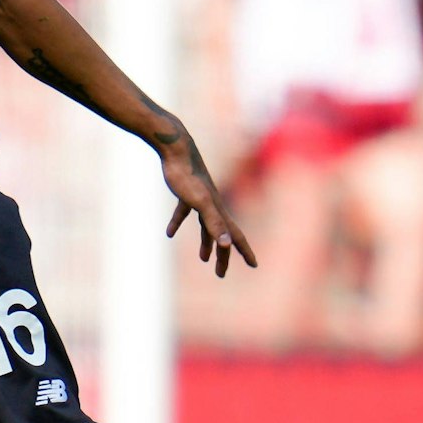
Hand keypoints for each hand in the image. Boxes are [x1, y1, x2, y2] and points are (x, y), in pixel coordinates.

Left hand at [158, 130, 256, 277]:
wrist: (176, 150)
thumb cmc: (187, 176)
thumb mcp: (201, 203)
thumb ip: (214, 224)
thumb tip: (226, 245)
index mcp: (219, 211)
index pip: (235, 236)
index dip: (244, 252)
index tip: (254, 265)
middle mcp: (213, 206)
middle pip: (220, 236)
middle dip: (222, 256)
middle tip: (221, 273)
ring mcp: (200, 199)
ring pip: (205, 227)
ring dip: (206, 243)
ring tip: (203, 259)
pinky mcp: (185, 192)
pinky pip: (184, 213)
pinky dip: (178, 223)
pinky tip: (169, 233)